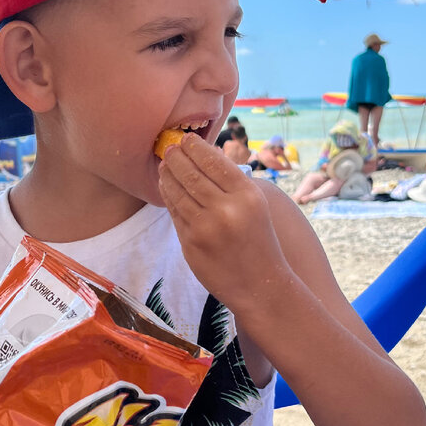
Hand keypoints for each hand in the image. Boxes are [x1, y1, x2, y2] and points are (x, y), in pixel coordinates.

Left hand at [157, 133, 288, 309]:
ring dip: (168, 174)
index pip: (213, 161)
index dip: (196, 147)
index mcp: (246, 195)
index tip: (186, 139)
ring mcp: (206, 228)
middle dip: (176, 157)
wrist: (259, 285)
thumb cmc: (258, 241)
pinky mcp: (190, 243)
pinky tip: (166, 186)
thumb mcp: (255, 206)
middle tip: (169, 147)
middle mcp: (226, 209)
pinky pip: (174, 212)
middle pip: (191, 174)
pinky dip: (167, 195)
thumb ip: (231, 182)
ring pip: (178, 192)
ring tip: (165, 164)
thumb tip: (204, 153)